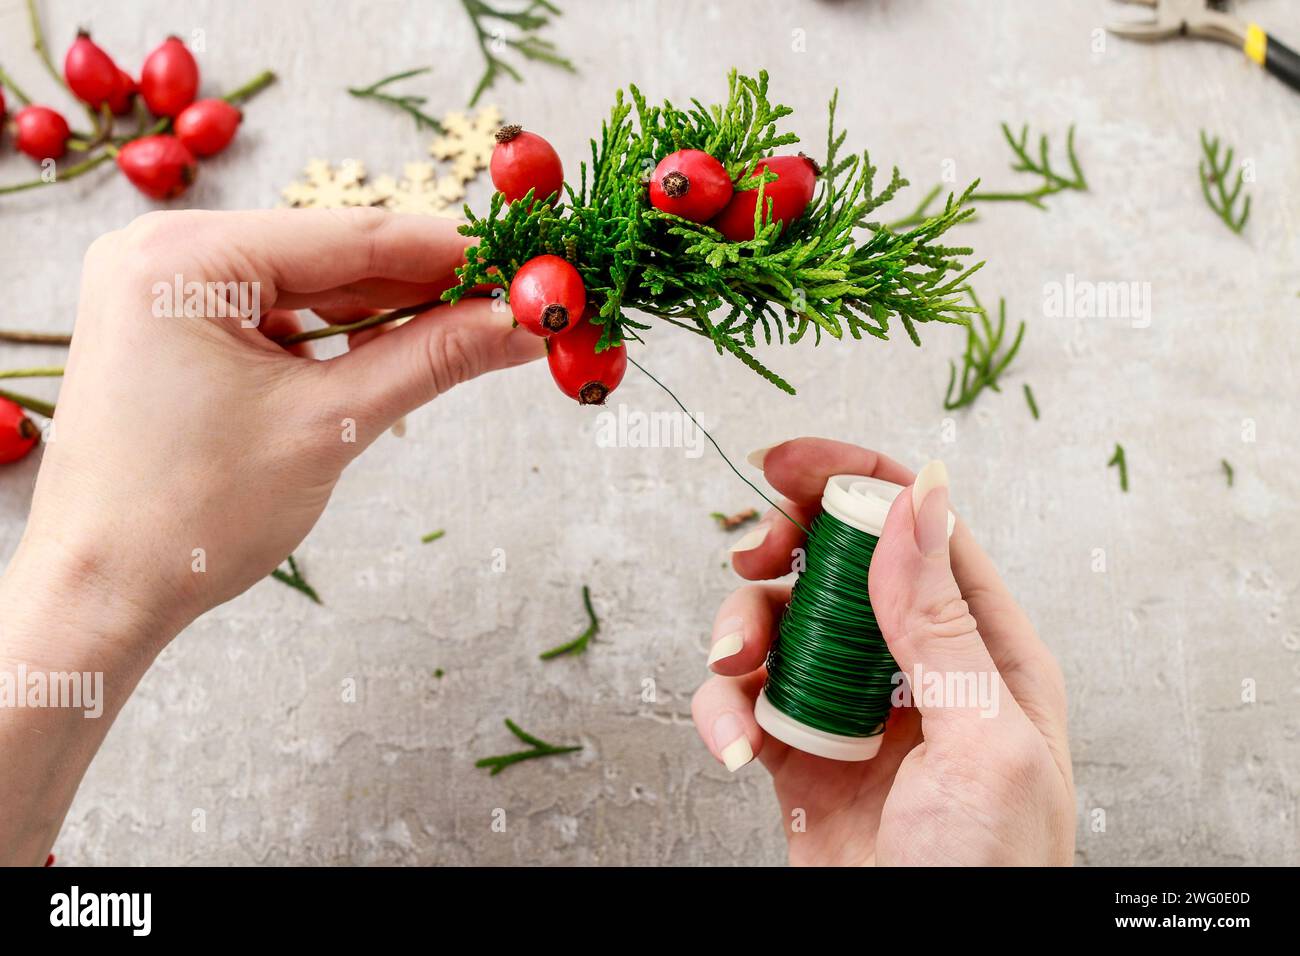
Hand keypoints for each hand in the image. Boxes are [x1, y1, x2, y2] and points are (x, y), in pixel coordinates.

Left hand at [0, 208, 542, 863]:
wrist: (100, 595)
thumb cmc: (190, 517)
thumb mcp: (330, 424)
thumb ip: (431, 360)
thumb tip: (519, 326)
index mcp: (182, 256)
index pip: (349, 235)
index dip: (450, 253)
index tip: (526, 267)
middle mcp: (161, 251)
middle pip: (329, 254)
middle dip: (422, 287)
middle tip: (512, 307)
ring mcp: (160, 288)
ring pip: (305, 285)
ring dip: (384, 313)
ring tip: (468, 334)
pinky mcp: (169, 327)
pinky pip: (273, 314)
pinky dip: (334, 336)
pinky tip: (394, 353)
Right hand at [691, 438, 1073, 864]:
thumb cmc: (991, 875)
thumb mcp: (983, 738)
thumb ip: (939, 618)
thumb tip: (919, 497)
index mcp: (981, 648)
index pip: (916, 528)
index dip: (851, 477)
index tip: (784, 460)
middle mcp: (911, 666)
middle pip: (834, 563)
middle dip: (782, 548)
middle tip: (753, 556)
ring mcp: (850, 706)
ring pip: (778, 624)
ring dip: (740, 629)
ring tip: (733, 664)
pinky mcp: (799, 752)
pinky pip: (745, 700)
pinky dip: (722, 709)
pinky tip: (733, 740)